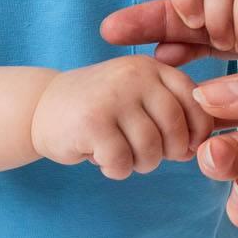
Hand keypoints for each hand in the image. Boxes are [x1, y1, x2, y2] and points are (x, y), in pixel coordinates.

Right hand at [30, 55, 212, 179]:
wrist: (41, 107)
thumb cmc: (98, 110)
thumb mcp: (137, 100)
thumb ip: (169, 117)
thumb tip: (197, 149)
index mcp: (151, 68)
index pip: (194, 102)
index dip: (196, 132)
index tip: (183, 147)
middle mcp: (134, 76)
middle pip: (175, 130)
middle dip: (165, 154)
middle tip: (143, 154)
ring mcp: (113, 97)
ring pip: (150, 150)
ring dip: (138, 164)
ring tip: (119, 154)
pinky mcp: (92, 122)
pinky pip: (122, 162)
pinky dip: (114, 170)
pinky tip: (100, 158)